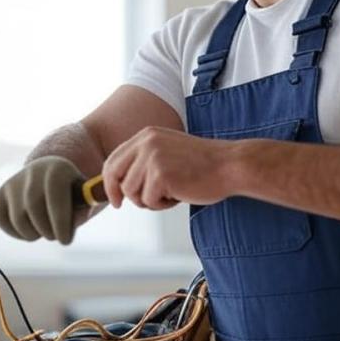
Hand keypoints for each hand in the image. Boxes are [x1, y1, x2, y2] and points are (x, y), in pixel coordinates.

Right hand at [0, 156, 85, 244]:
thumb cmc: (72, 194)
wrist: (51, 178)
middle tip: (57, 236)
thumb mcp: (83, 199)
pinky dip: (16, 233)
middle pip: (34, 208)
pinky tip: (31, 229)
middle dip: (47, 230)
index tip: (65, 241)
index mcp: (59, 169)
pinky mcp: (0, 194)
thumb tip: (68, 226)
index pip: (55, 197)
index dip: (60, 222)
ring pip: (18, 219)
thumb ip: (83, 211)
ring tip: (46, 230)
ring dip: (33, 234)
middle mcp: (34, 171)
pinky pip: (2, 221)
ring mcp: (14, 182)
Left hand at [102, 126, 236, 209]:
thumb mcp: (169, 151)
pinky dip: (162, 205)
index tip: (115, 197)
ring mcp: (152, 158)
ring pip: (132, 192)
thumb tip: (121, 184)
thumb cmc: (204, 164)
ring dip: (150, 200)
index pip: (113, 159)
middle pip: (115, 176)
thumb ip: (146, 160)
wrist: (229, 166)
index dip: (109, 181)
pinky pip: (148, 201)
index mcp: (147, 135)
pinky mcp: (160, 175)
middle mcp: (146, 143)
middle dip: (120, 194)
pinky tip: (178, 195)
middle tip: (127, 204)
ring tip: (171, 193)